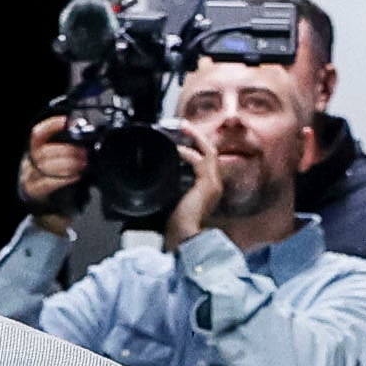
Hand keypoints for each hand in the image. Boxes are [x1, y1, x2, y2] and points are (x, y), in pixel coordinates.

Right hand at [19, 113, 87, 210]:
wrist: (50, 216)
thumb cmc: (59, 188)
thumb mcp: (61, 167)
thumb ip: (68, 155)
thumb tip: (87, 144)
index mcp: (34, 154)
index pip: (38, 135)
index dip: (50, 126)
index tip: (66, 121)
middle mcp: (28, 165)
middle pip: (44, 151)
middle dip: (67, 150)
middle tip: (85, 153)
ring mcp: (29, 179)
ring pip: (46, 165)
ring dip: (68, 163)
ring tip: (83, 163)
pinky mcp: (34, 193)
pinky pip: (48, 182)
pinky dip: (64, 178)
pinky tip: (77, 176)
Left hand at [159, 126, 217, 251]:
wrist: (185, 239)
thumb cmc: (177, 228)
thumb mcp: (170, 203)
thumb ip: (167, 190)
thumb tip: (151, 181)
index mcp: (207, 190)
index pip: (205, 162)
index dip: (195, 148)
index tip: (181, 139)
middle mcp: (214, 185)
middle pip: (210, 152)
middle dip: (197, 137)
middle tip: (184, 126)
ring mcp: (213, 185)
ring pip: (209, 152)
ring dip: (196, 138)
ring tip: (184, 127)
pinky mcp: (207, 185)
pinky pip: (200, 161)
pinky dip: (189, 152)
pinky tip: (177, 148)